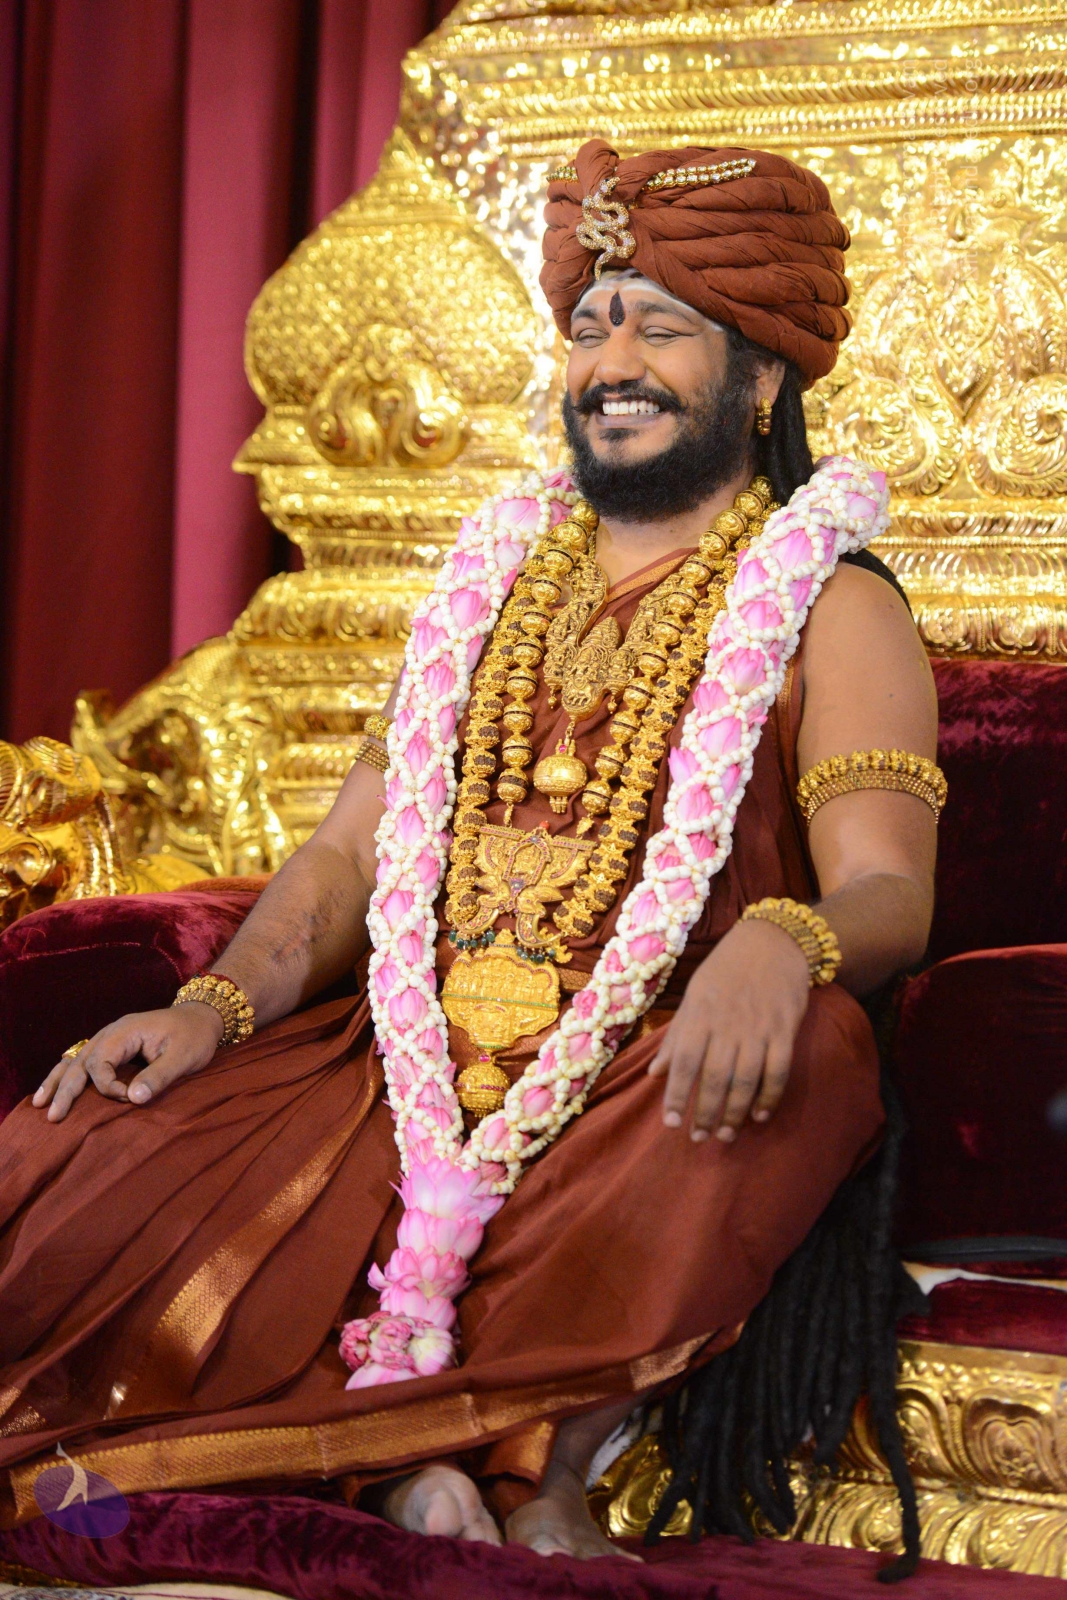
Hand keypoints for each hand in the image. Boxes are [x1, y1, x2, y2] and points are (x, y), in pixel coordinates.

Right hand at [33, 1004, 225, 1122]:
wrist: (202, 1018)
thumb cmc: (195, 1037)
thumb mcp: (184, 1057)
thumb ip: (159, 1076)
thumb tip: (134, 1098)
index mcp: (126, 1031)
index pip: (101, 1062)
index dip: (107, 1086)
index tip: (128, 1098)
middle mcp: (112, 1033)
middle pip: (80, 1061)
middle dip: (65, 1089)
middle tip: (53, 1115)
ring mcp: (110, 1038)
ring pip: (76, 1059)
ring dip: (59, 1081)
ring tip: (40, 1103)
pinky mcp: (114, 1047)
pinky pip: (84, 1059)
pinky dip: (68, 1073)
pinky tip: (55, 1087)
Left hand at [648, 919, 810, 1142]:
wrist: (772, 942)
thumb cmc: (725, 970)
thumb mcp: (694, 996)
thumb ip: (676, 1036)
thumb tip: (654, 1073)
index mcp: (700, 1014)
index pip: (685, 1061)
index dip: (676, 1094)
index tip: (670, 1123)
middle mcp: (727, 1024)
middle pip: (714, 1077)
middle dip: (705, 1112)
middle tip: (699, 1138)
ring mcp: (758, 1028)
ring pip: (746, 1079)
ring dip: (734, 1112)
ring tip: (724, 1135)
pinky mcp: (785, 1030)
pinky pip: (778, 1071)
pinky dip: (769, 1096)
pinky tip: (760, 1116)